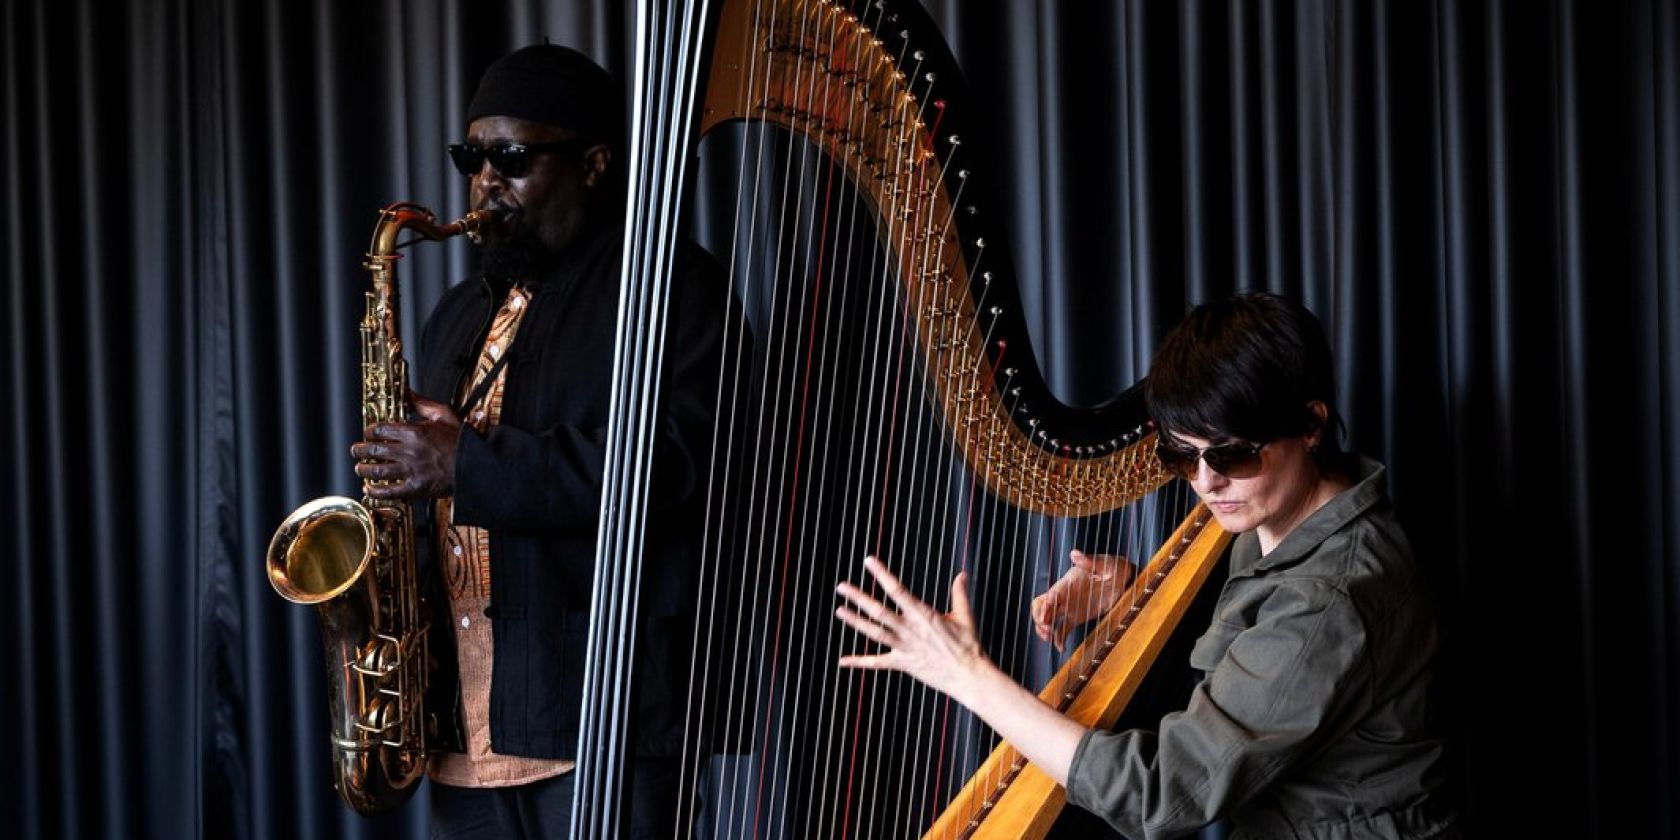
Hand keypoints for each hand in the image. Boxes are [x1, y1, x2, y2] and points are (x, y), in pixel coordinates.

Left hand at [350, 393, 461, 498]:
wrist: (475, 465)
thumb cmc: (461, 440)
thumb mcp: (443, 414)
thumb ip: (421, 403)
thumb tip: (407, 392)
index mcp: (414, 432)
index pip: (380, 430)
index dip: (369, 431)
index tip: (368, 434)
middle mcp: (409, 451)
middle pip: (374, 450)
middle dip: (360, 450)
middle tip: (356, 450)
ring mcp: (411, 471)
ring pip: (377, 470)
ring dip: (363, 469)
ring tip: (360, 468)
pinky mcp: (415, 488)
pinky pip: (389, 491)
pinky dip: (375, 491)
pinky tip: (369, 488)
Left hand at [835, 557, 990, 702]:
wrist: (969, 676)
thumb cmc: (969, 646)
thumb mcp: (965, 616)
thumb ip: (959, 594)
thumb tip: (962, 574)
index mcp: (923, 615)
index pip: (897, 590)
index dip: (881, 575)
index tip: (869, 562)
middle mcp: (910, 630)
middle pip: (879, 611)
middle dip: (859, 598)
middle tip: (841, 587)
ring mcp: (904, 648)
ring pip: (875, 633)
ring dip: (856, 621)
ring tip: (840, 610)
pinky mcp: (903, 664)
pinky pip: (877, 663)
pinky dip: (859, 662)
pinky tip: (843, 661)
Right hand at [1030, 549, 1132, 651]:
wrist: (1124, 578)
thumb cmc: (1114, 567)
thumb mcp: (1105, 564)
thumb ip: (1089, 561)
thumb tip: (1074, 553)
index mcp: (1068, 582)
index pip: (1050, 595)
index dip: (1044, 607)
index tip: (1045, 620)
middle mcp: (1065, 595)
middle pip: (1042, 606)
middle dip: (1039, 618)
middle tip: (1046, 630)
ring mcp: (1069, 606)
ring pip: (1048, 618)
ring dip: (1044, 629)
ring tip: (1050, 639)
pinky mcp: (1077, 617)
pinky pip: (1062, 628)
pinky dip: (1058, 638)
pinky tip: (1061, 648)